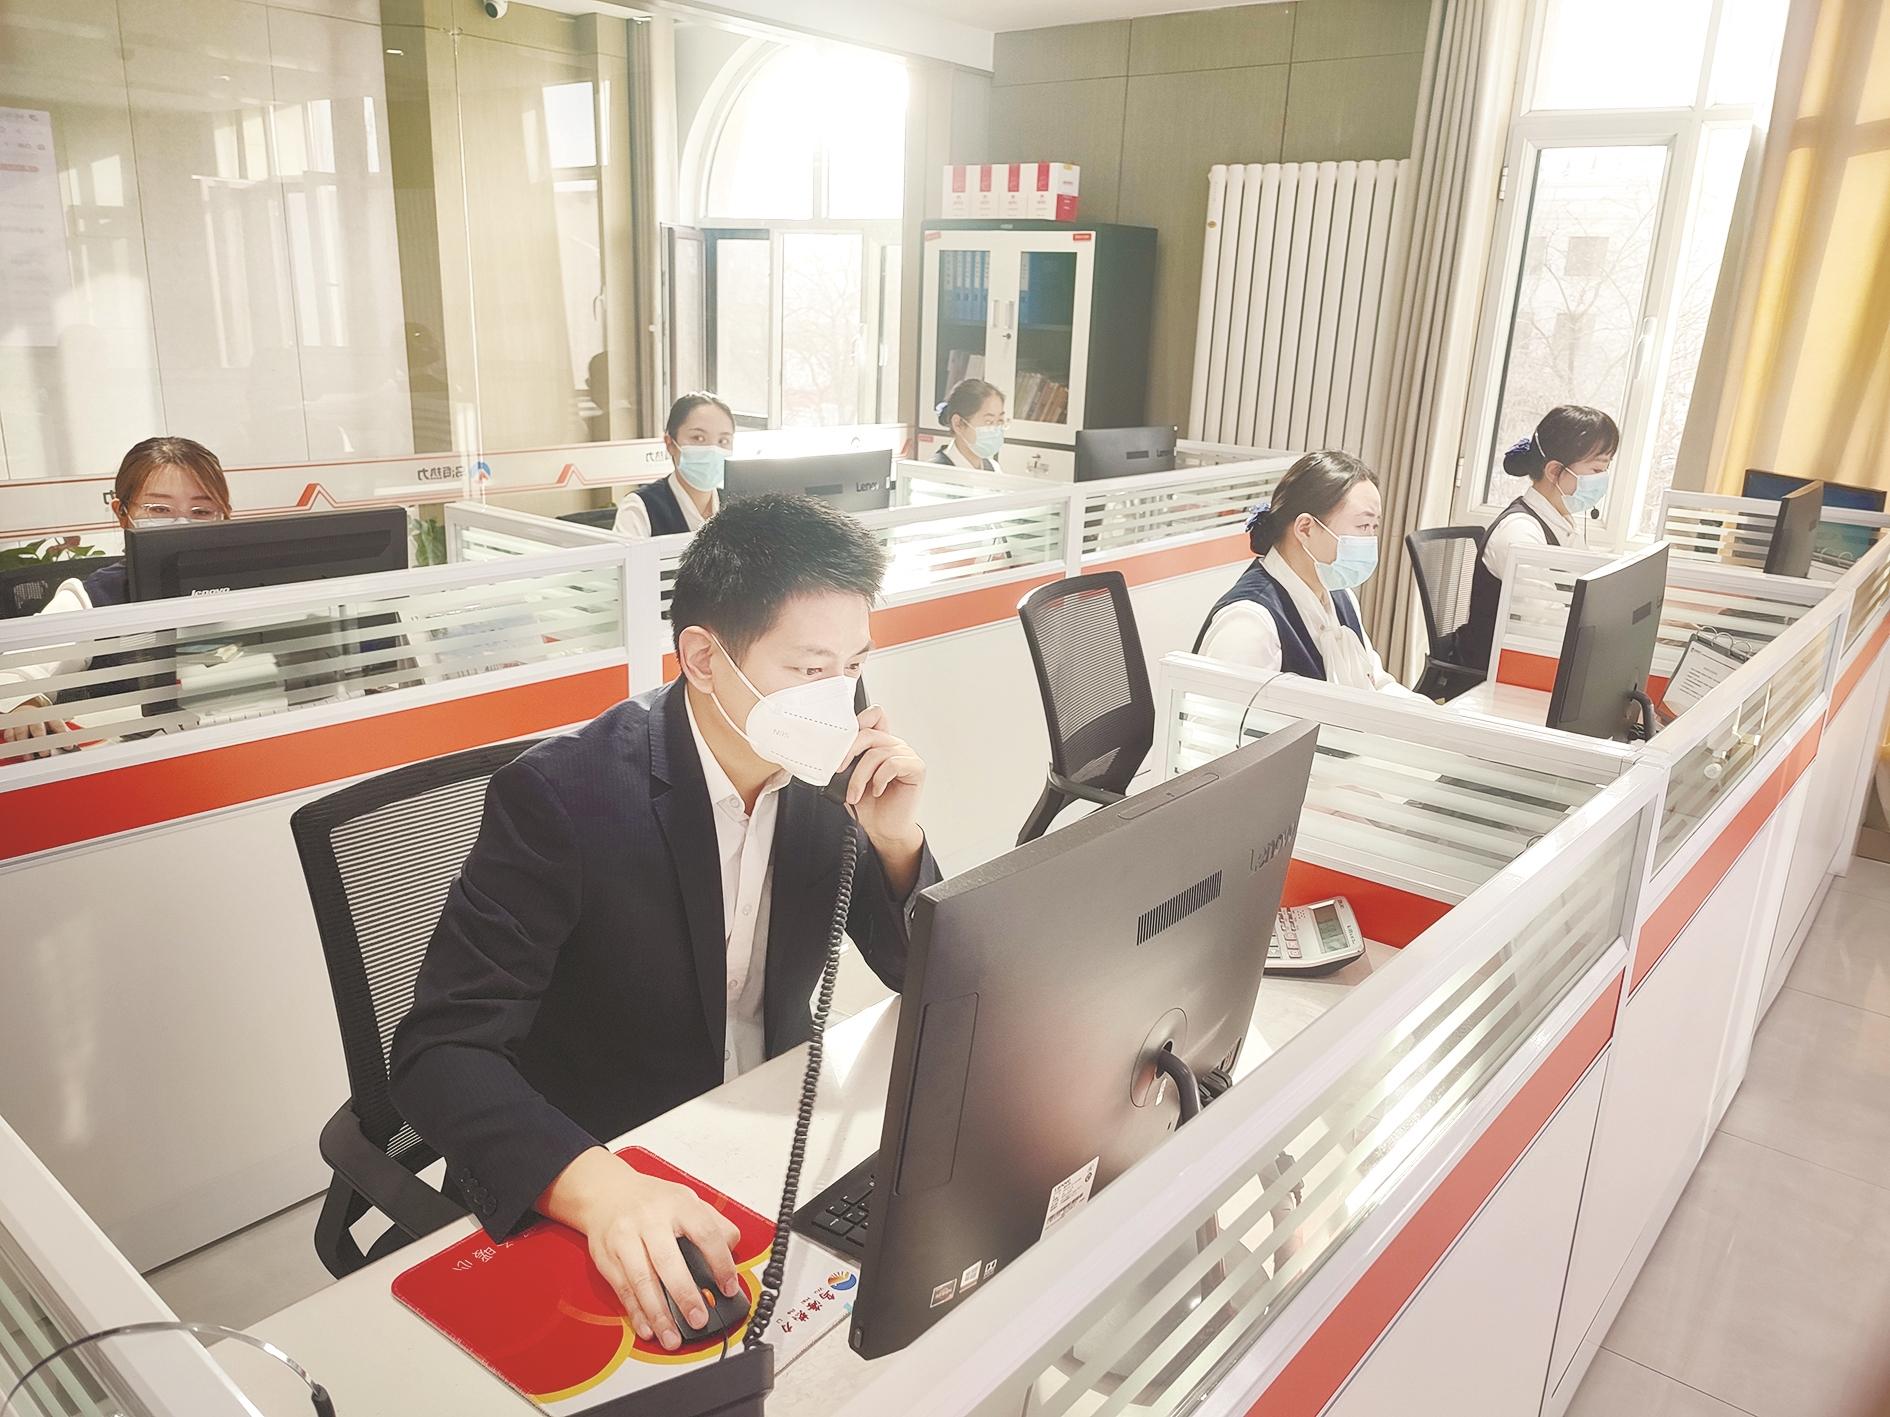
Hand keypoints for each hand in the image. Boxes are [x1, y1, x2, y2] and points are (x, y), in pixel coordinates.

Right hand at [1, 698, 64, 759]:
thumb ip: (64, 736)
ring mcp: (22, 723)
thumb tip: (73, 746)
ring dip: (26, 746)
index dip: (63, 735)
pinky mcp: (11, 728)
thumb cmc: (44, 724)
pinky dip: (14, 743)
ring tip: (30, 757)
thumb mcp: (56, 727)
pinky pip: (10, 735)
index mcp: (49, 718)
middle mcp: (35, 719)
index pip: (57, 724)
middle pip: (37, 728)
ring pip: (22, 732)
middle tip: (45, 753)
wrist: (27, 712)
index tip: (68, 746)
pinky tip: (19, 751)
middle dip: (41, 741)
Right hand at [539, 1148, 741, 1350]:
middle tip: (698, 1319)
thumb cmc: (651, 1200)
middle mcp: (650, 1220)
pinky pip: (623, 1289)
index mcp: (677, 1204)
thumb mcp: (687, 1199)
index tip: (728, 1287)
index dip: (720, 1263)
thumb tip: (732, 1249)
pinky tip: (648, 1328)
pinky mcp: (607, 1257)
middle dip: (685, 1296)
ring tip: (672, 1337)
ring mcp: (625, 1238)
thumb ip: (714, 1222)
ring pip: (642, 1281)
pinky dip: (636, 1313)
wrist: (607, 1191)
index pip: (705, 1234)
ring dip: (658, 1314)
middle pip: (668, 1261)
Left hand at [841, 705, 925, 888]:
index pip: (875, 715)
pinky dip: (879, 779)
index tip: (841, 739)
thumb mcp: (849, 779)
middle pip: (868, 734)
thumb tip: (828, 754)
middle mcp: (894, 745)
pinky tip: (877, 791)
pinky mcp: (916, 768)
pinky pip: (894, 764)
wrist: (884, 829)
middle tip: (838, 771)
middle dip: (848, 753)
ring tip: (854, 795)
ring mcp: (907, 755)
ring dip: (860, 777)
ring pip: (877, 753)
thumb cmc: (869, 805)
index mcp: (880, 743)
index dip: (860, 719)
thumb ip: (846, 763)